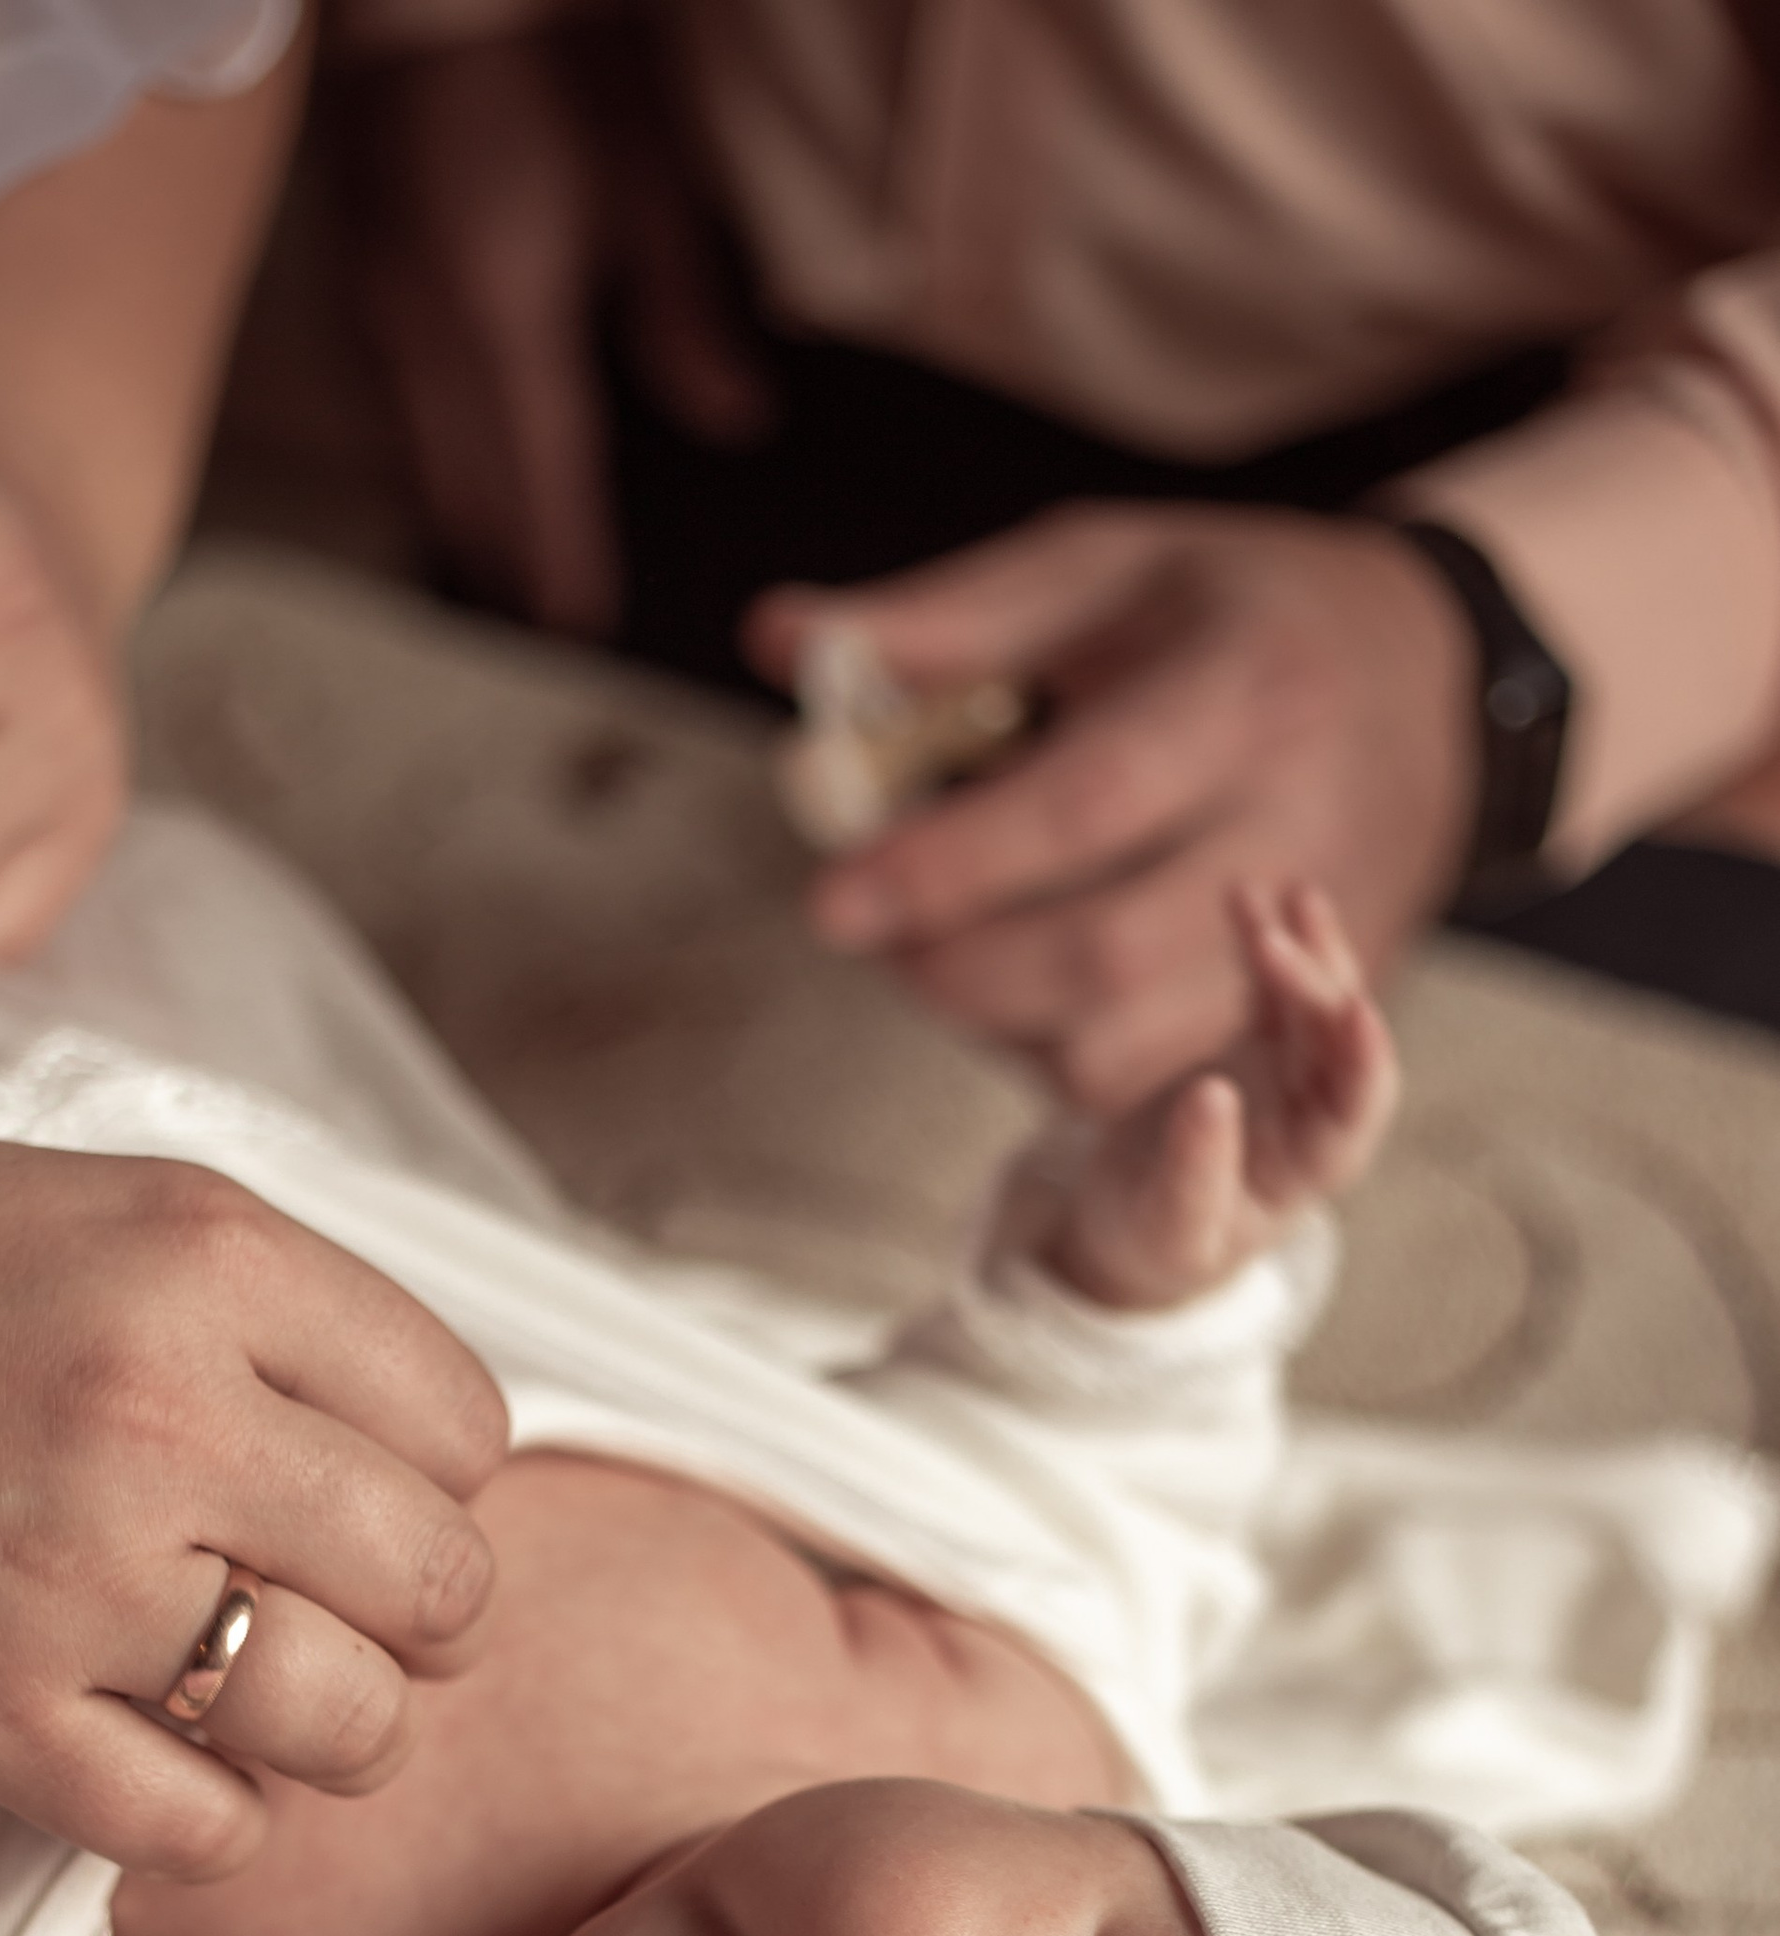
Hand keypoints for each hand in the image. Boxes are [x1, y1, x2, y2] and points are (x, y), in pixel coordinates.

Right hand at [0, 1132, 508, 1874]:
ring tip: (267, 1699)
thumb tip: (422, 1450)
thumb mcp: (96, 1206)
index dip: (430, 1476)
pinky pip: (208, 1831)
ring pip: (352, 1724)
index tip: (362, 1491)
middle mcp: (168, 1413)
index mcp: (206, 1256)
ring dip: (335, 1731)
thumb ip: (269, 1309)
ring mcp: (79, 1578)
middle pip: (442, 1584)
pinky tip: (165, 1760)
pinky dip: (215, 1818)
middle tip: (342, 1613)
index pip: (463, 1424)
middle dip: (418, 1618)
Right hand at [340, 29, 769, 636]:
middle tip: (542, 628)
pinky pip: (393, 400)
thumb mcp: (643, 181)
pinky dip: (428, 452)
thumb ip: (686, 315)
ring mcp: (381, 308)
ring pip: (420, 455)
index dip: (565, 564)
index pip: (544, 483)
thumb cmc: (549, 59)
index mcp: (505, 325)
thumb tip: (736, 419)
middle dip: (507, 564)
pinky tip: (449, 471)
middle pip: (469, 492)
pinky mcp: (360, 274)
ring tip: (496, 574)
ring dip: (462, 519)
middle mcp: (429, 337)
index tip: (585, 627)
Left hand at [750, 507, 1476, 1113]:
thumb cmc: (1234, 616)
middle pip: (1104, 955)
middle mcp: (1295, 823)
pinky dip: (1060, 1056)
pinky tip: (1025, 991)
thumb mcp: (1105, 572)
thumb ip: (948, 619)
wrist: (1438, 679)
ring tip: (945, 957)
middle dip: (957, 968)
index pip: (1085, 805)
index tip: (835, 898)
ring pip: (1128, 1046)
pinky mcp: (1309, 1008)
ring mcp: (1317, 934)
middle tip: (875, 934)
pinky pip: (1157, 1080)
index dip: (950, 865)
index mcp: (1244, 691)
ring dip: (1001, 1027)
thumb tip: (780, 640)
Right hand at [1015, 884, 1398, 1310]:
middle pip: (1338, 1042)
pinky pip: (1268, 986)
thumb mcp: (1170, 1226)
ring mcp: (1289, 1073)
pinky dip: (1260, 942)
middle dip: (1315, 988)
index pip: (1361, 1111)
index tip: (1357, 1011)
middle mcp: (1316, 1112)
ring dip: (1307, 948)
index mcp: (1313, 1169)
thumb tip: (1212, 1091)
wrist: (1130, 1230)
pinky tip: (1243, 895)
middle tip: (1274, 943)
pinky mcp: (1254, 1045)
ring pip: (1314, 1001)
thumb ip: (1194, 1170)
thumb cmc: (1156, 1245)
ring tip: (1291, 895)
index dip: (1368, 1063)